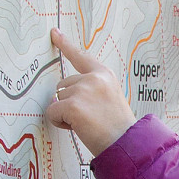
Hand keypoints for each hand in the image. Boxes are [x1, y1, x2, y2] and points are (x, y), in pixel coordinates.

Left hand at [43, 28, 135, 155]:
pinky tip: (77, 128)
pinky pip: (52, 111)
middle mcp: (93, 78)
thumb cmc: (118, 127)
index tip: (54, 32)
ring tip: (86, 123)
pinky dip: (59, 122)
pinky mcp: (73, 106)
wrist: (126, 145)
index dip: (65, 44)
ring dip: (65, 113)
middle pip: (63, 85)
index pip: (80, 57)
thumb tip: (66, 90)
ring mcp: (82, 90)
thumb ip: (92, 88)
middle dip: (70, 102)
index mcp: (104, 75)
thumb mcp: (110, 98)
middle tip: (90, 117)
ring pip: (57, 99)